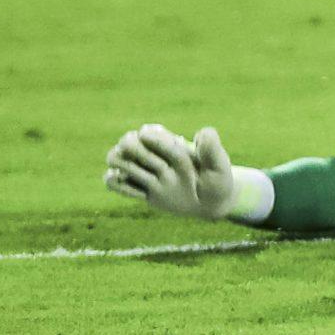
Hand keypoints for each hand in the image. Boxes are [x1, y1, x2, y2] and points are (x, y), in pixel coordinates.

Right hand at [103, 124, 238, 218]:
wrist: (212, 201)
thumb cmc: (218, 179)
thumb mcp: (219, 165)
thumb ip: (211, 149)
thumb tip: (200, 133)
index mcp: (173, 144)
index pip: (151, 133)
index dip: (153, 139)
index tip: (163, 144)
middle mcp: (156, 155)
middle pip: (129, 142)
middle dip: (135, 150)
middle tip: (154, 166)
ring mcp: (146, 172)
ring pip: (118, 159)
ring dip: (122, 164)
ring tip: (137, 176)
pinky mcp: (141, 190)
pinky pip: (115, 183)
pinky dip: (116, 184)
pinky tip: (136, 191)